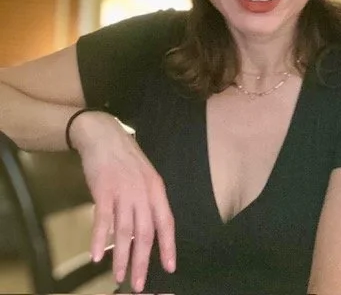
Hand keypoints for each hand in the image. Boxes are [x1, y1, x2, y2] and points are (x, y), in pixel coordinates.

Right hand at [70, 111, 175, 291]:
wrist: (104, 135)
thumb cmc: (125, 157)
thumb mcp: (144, 176)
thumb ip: (146, 201)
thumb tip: (146, 230)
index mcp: (156, 189)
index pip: (166, 222)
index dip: (168, 246)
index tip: (170, 268)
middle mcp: (143, 192)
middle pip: (145, 233)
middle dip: (143, 262)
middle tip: (139, 284)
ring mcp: (123, 191)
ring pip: (125, 231)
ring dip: (121, 258)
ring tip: (119, 277)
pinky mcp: (104, 190)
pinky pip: (102, 220)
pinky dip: (99, 240)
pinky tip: (96, 256)